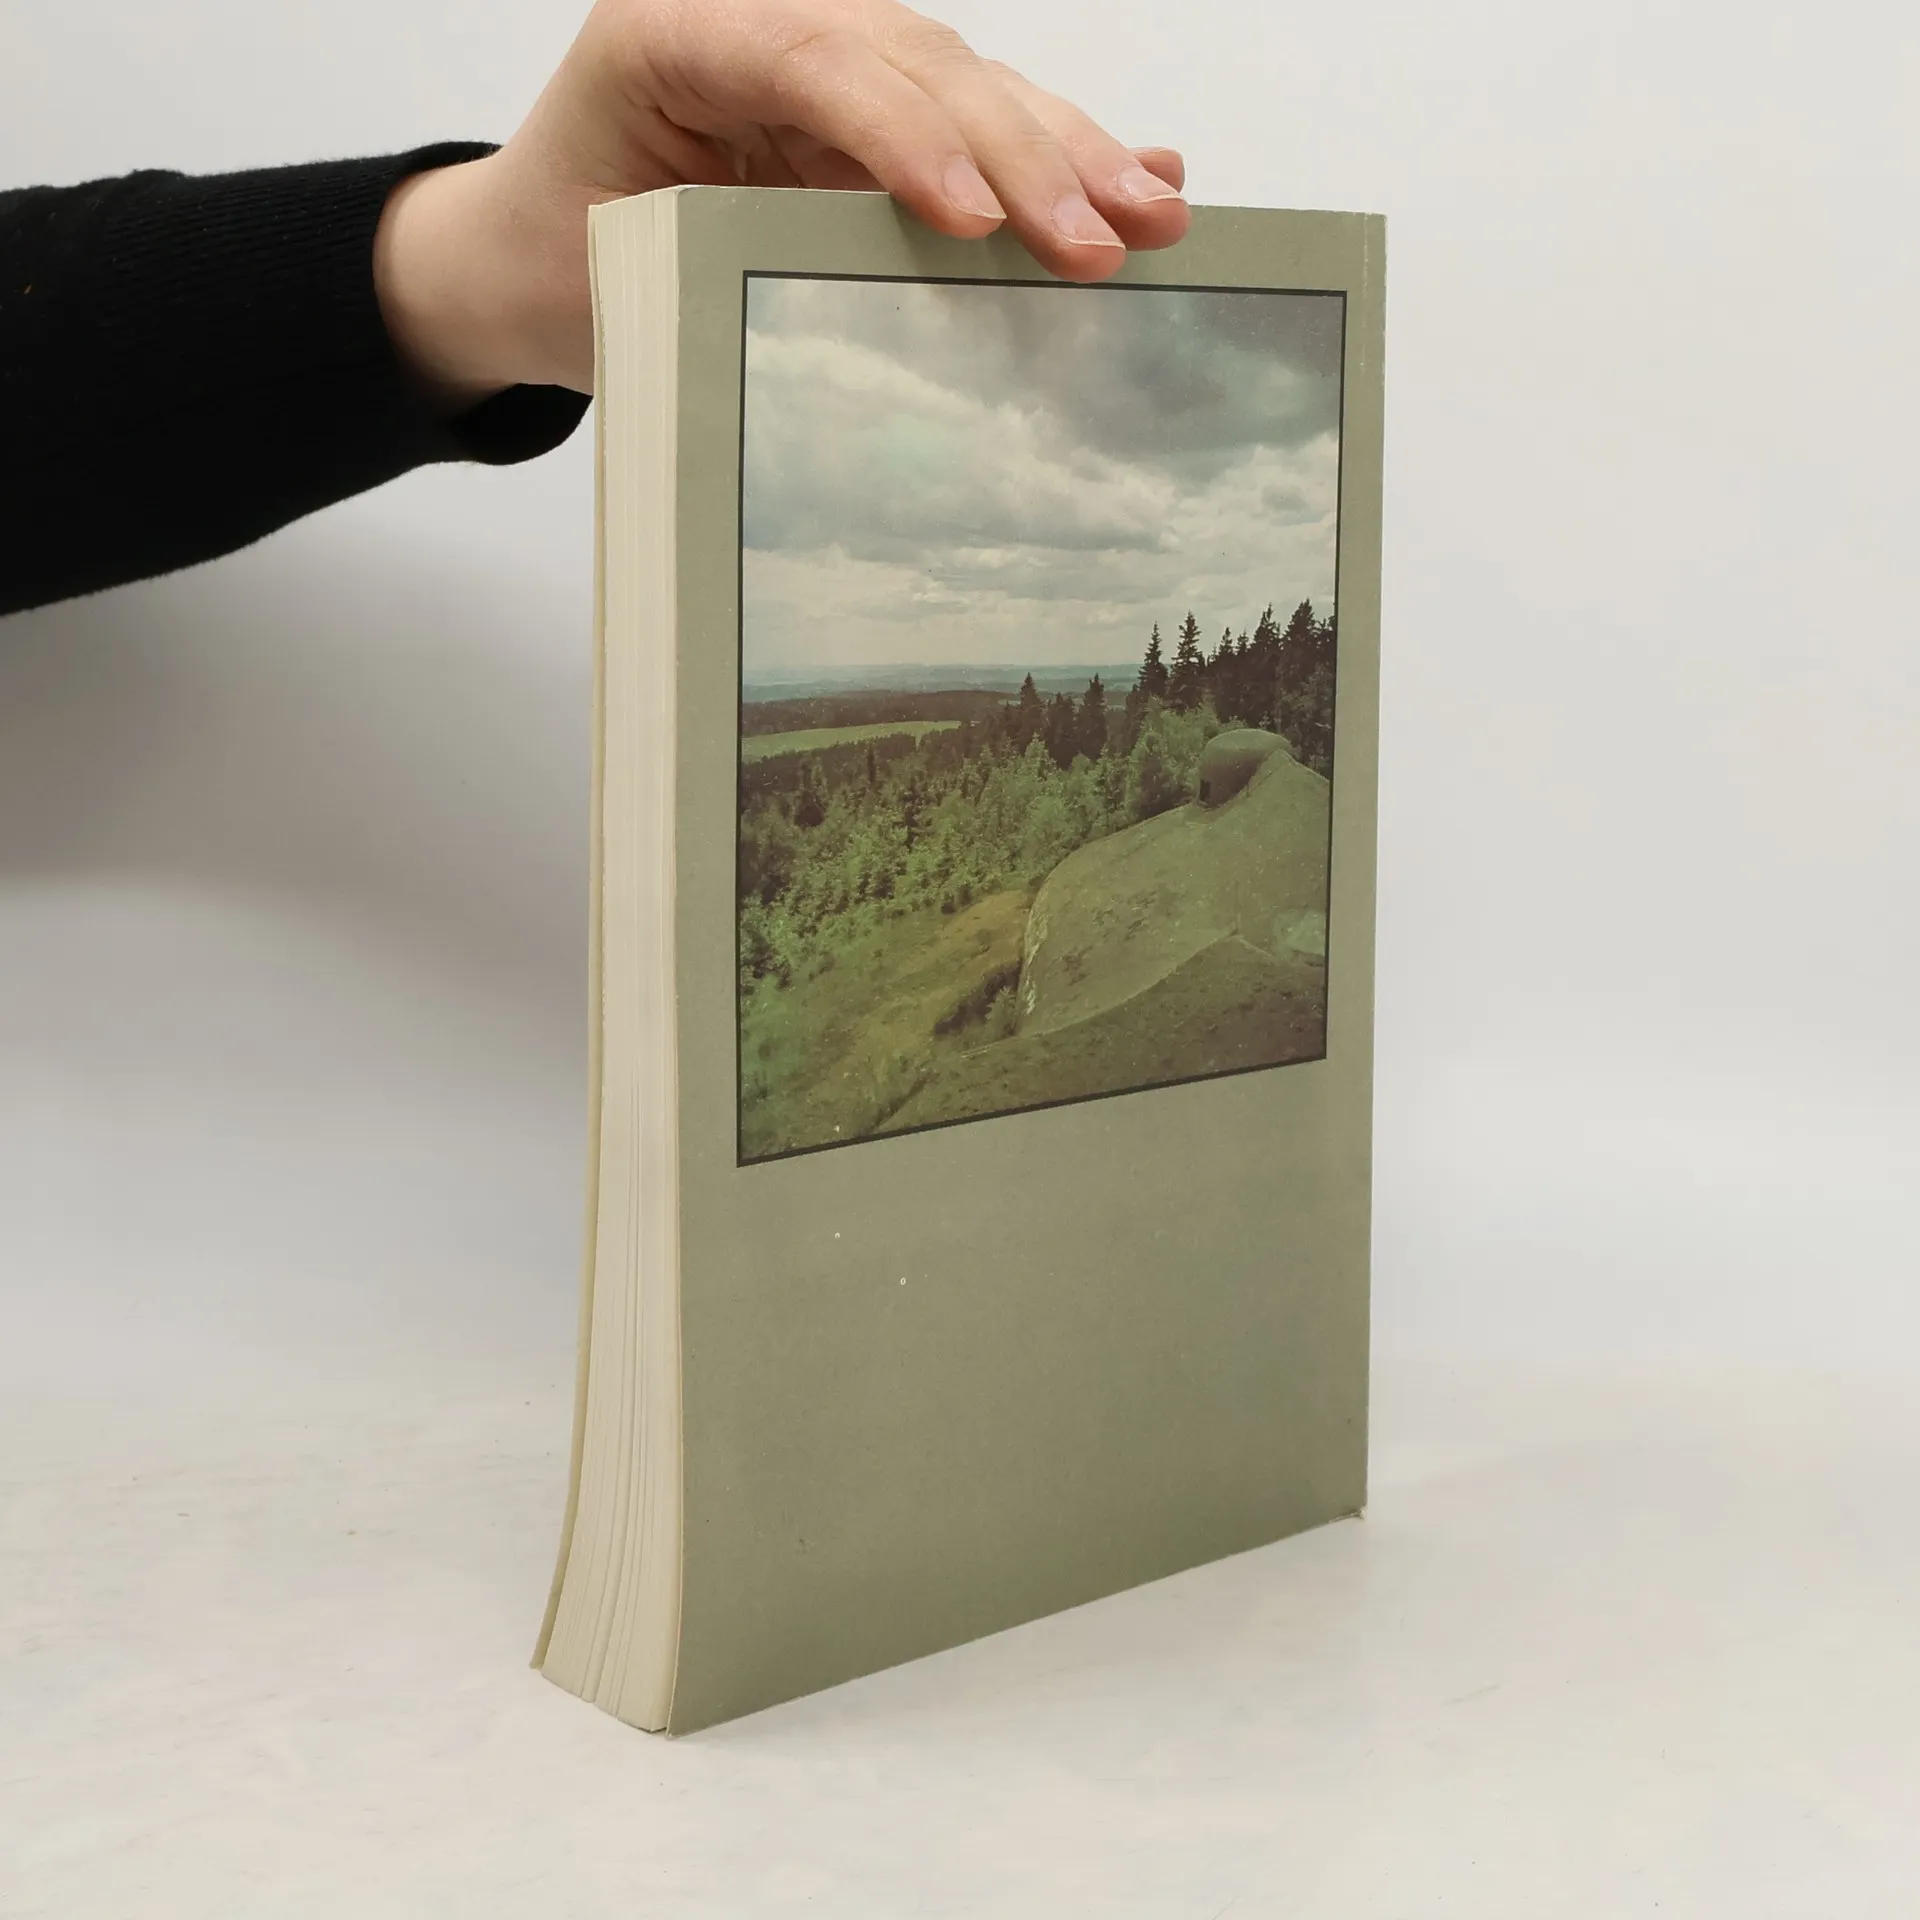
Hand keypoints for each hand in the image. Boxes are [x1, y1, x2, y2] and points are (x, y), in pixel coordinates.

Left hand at [374, 0, 1188, 408]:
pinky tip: (1142, 168)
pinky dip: (1054, 151)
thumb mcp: (625, 267)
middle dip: (1023, 152)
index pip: (812, 62)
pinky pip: (969, 121)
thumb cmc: (558, 264)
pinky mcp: (862, 112)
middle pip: (915, 62)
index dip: (903, 136)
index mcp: (675, 33)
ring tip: (1154, 213)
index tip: (974, 222)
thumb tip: (884, 293)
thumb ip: (740, 252)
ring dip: (1068, 150)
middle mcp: (761, 23)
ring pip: (965, 82)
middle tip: (1104, 238)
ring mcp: (823, 59)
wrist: (521, 258)